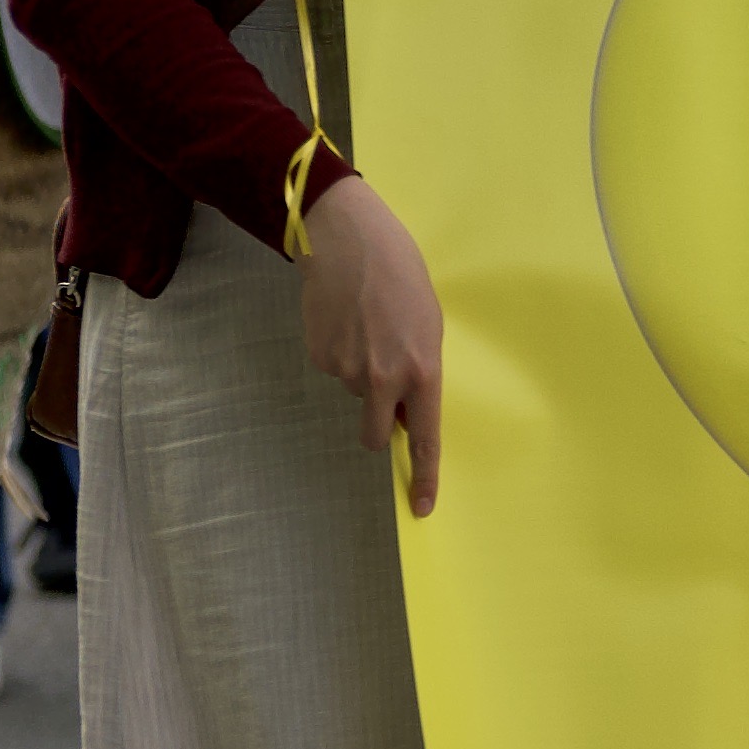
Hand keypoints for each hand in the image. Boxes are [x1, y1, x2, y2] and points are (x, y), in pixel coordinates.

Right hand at [292, 173, 451, 516]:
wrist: (350, 242)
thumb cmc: (402, 276)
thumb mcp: (429, 324)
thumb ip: (421, 371)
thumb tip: (408, 409)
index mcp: (421, 370)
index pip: (425, 437)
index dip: (424, 475)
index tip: (422, 506)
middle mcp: (382, 378)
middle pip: (374, 431)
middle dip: (379, 422)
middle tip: (383, 384)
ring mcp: (346, 370)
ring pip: (355, 393)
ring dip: (362, 372)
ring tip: (368, 327)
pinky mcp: (319, 357)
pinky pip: (334, 370)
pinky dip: (341, 354)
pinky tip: (346, 322)